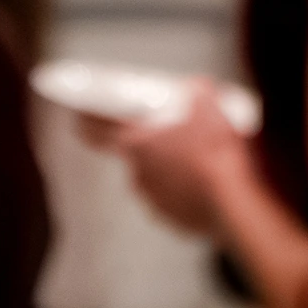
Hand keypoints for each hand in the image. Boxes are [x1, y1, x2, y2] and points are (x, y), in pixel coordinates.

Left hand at [91, 90, 258, 245]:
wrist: (232, 202)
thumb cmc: (214, 153)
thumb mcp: (209, 106)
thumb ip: (198, 92)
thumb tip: (198, 89)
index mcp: (137, 143)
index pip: (96, 130)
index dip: (85, 121)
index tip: (76, 117)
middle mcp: (137, 174)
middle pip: (137, 154)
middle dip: (152, 144)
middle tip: (174, 135)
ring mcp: (152, 200)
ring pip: (155, 178)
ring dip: (170, 169)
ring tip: (197, 162)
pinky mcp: (171, 219)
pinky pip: (172, 200)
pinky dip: (183, 192)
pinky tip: (203, 185)